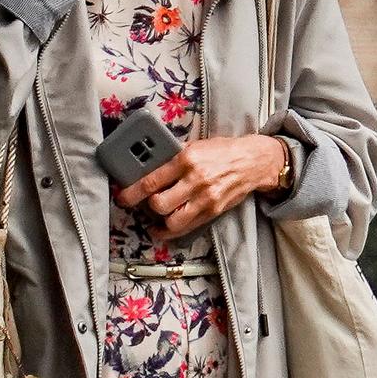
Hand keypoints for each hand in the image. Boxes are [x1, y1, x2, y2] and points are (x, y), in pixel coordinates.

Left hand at [115, 135, 286, 239]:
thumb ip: (173, 158)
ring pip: (173, 221)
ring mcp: (206, 198)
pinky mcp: (213, 211)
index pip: (152, 181)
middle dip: (147, 206)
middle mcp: (196, 180)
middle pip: (160, 204)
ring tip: (152, 219)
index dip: (132, 193)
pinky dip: (171, 231)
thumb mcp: (196, 146)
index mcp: (187, 160)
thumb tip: (149, 167)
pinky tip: (163, 228)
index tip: (123, 197)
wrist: (253, 161)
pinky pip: (187, 227)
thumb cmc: (223, 151)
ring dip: (158, 222)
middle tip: (142, 204)